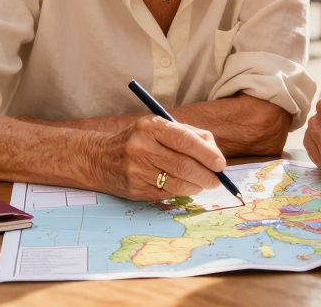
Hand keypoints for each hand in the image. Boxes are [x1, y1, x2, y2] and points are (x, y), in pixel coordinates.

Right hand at [89, 116, 225, 200]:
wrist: (100, 159)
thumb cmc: (140, 140)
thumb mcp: (159, 128)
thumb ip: (188, 135)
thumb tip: (216, 154)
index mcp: (151, 127)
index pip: (184, 140)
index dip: (206, 153)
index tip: (220, 164)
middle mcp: (142, 147)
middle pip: (183, 165)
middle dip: (206, 175)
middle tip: (216, 180)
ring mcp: (136, 170)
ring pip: (177, 183)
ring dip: (196, 186)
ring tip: (202, 183)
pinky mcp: (135, 189)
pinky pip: (167, 194)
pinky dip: (181, 192)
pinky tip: (184, 187)